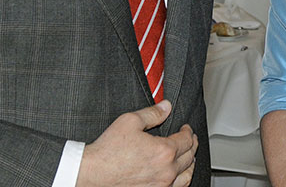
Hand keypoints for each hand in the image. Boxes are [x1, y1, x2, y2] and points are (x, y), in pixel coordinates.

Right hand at [76, 100, 197, 186]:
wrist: (93, 173)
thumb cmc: (108, 151)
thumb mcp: (130, 121)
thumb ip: (152, 113)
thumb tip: (166, 106)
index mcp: (164, 151)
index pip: (186, 139)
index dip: (188, 131)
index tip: (186, 128)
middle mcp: (166, 170)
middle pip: (189, 156)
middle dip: (192, 145)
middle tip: (191, 139)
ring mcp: (162, 185)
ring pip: (187, 175)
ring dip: (190, 163)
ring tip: (190, 157)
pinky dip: (182, 179)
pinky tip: (179, 175)